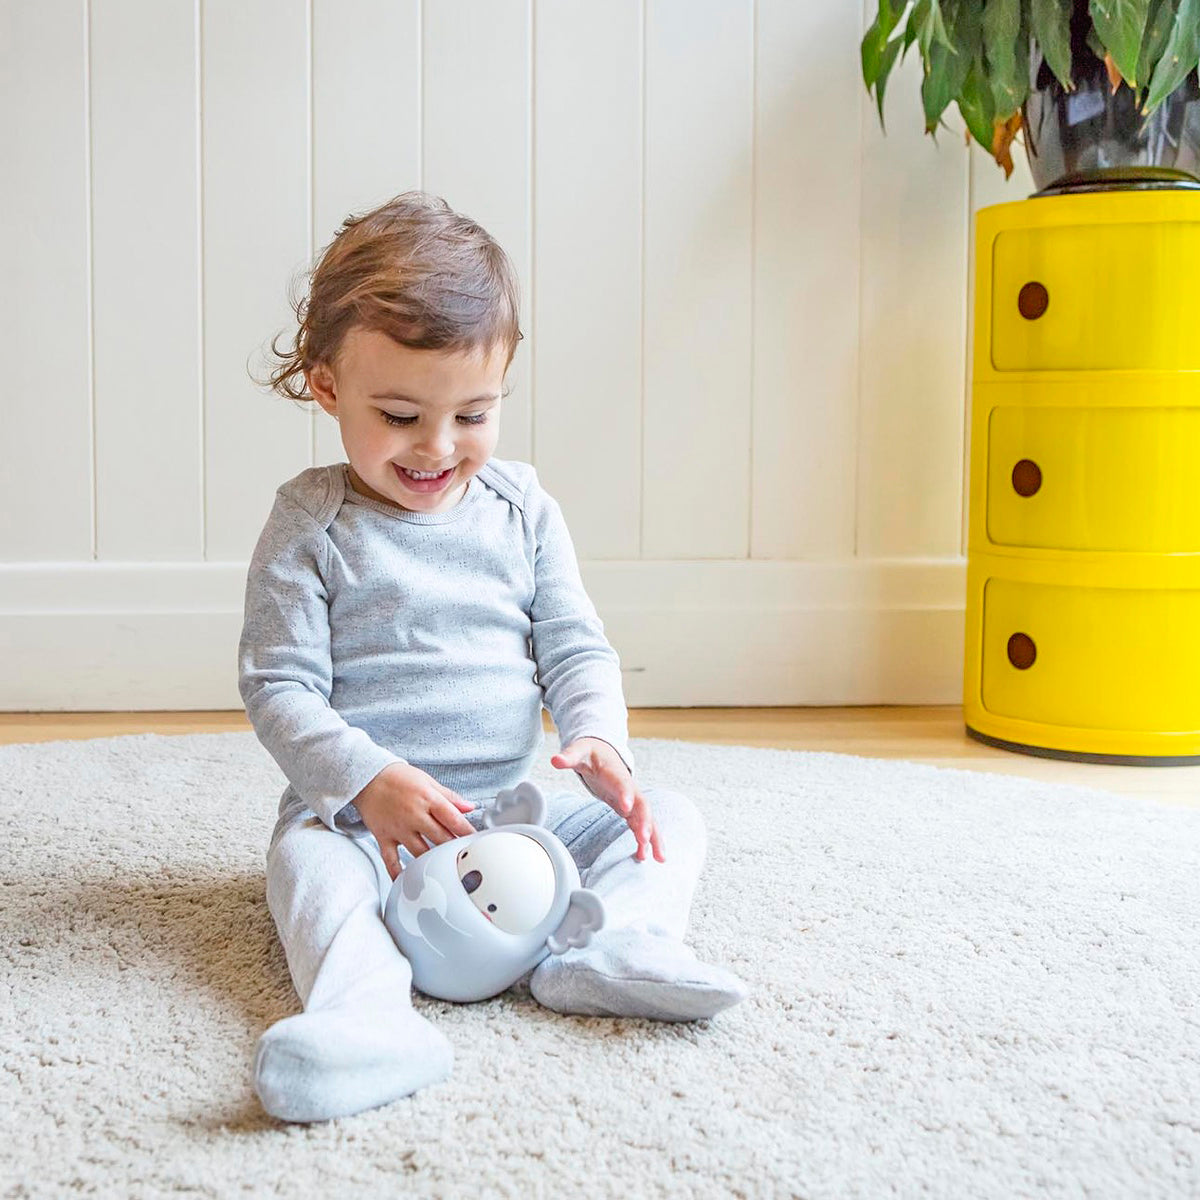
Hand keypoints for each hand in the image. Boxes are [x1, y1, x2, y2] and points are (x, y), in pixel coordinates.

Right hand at [353, 762, 475, 880]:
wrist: (367, 776)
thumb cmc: (399, 778)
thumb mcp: (428, 781)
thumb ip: (449, 797)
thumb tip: (469, 807)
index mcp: (428, 799)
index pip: (453, 819)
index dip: (467, 832)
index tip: (477, 842)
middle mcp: (414, 815)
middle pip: (440, 838)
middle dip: (454, 848)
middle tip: (465, 858)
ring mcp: (398, 828)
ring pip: (420, 852)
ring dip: (433, 861)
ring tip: (444, 870)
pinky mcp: (383, 837)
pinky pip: (391, 860)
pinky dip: (398, 873)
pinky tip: (408, 881)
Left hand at [551, 737, 664, 862]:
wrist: (602, 751)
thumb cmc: (591, 752)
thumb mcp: (579, 751)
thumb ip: (569, 756)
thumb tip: (555, 760)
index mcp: (616, 773)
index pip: (623, 784)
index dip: (626, 795)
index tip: (627, 807)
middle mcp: (629, 787)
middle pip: (642, 805)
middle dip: (645, 822)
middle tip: (644, 839)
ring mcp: (632, 798)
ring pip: (647, 818)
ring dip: (654, 837)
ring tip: (659, 858)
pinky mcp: (629, 808)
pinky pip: (640, 825)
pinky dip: (644, 840)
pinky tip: (643, 856)